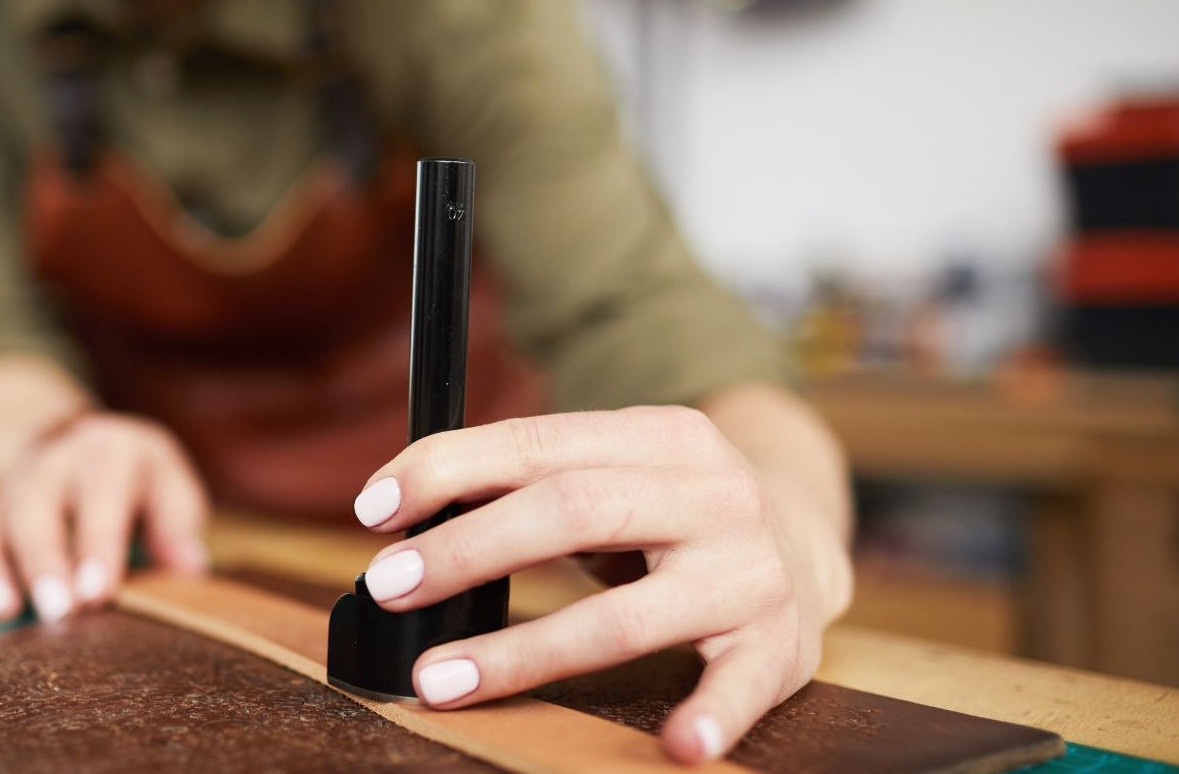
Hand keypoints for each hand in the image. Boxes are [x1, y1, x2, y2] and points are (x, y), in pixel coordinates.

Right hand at [0, 412, 210, 623]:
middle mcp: (51, 460)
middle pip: (36, 505)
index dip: (98, 545)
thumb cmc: (142, 480)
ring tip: (2, 614)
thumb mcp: (171, 487)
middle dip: (43, 561)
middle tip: (57, 613)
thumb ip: (177, 525)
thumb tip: (189, 568)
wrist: (90, 440)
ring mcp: (12, 483)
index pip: (100, 495)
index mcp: (106, 451)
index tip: (97, 595)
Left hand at [349, 406, 852, 764]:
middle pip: (575, 511)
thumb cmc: (672, 510)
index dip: (449, 470)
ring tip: (441, 679)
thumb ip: (531, 481)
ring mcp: (749, 570)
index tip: (374, 508)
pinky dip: (713, 712)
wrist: (804, 537)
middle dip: (470, 549)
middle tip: (390, 585)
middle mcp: (711, 494)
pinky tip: (676, 744)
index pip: (538, 444)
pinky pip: (744, 681)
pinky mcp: (781, 642)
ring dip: (527, 651)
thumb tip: (404, 510)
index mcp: (662, 436)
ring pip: (630, 614)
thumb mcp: (617, 470)